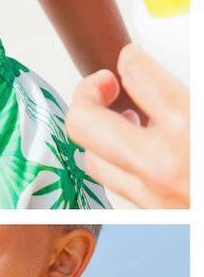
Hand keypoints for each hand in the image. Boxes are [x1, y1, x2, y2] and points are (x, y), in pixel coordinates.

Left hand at [67, 44, 188, 206]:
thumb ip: (192, 99)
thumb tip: (183, 76)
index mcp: (189, 128)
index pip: (137, 75)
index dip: (132, 58)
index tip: (132, 56)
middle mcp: (161, 164)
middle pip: (84, 122)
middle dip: (87, 95)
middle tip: (106, 84)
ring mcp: (152, 196)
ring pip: (91, 158)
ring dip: (98, 133)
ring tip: (122, 119)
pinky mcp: (154, 220)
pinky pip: (116, 186)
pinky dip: (118, 164)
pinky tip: (140, 154)